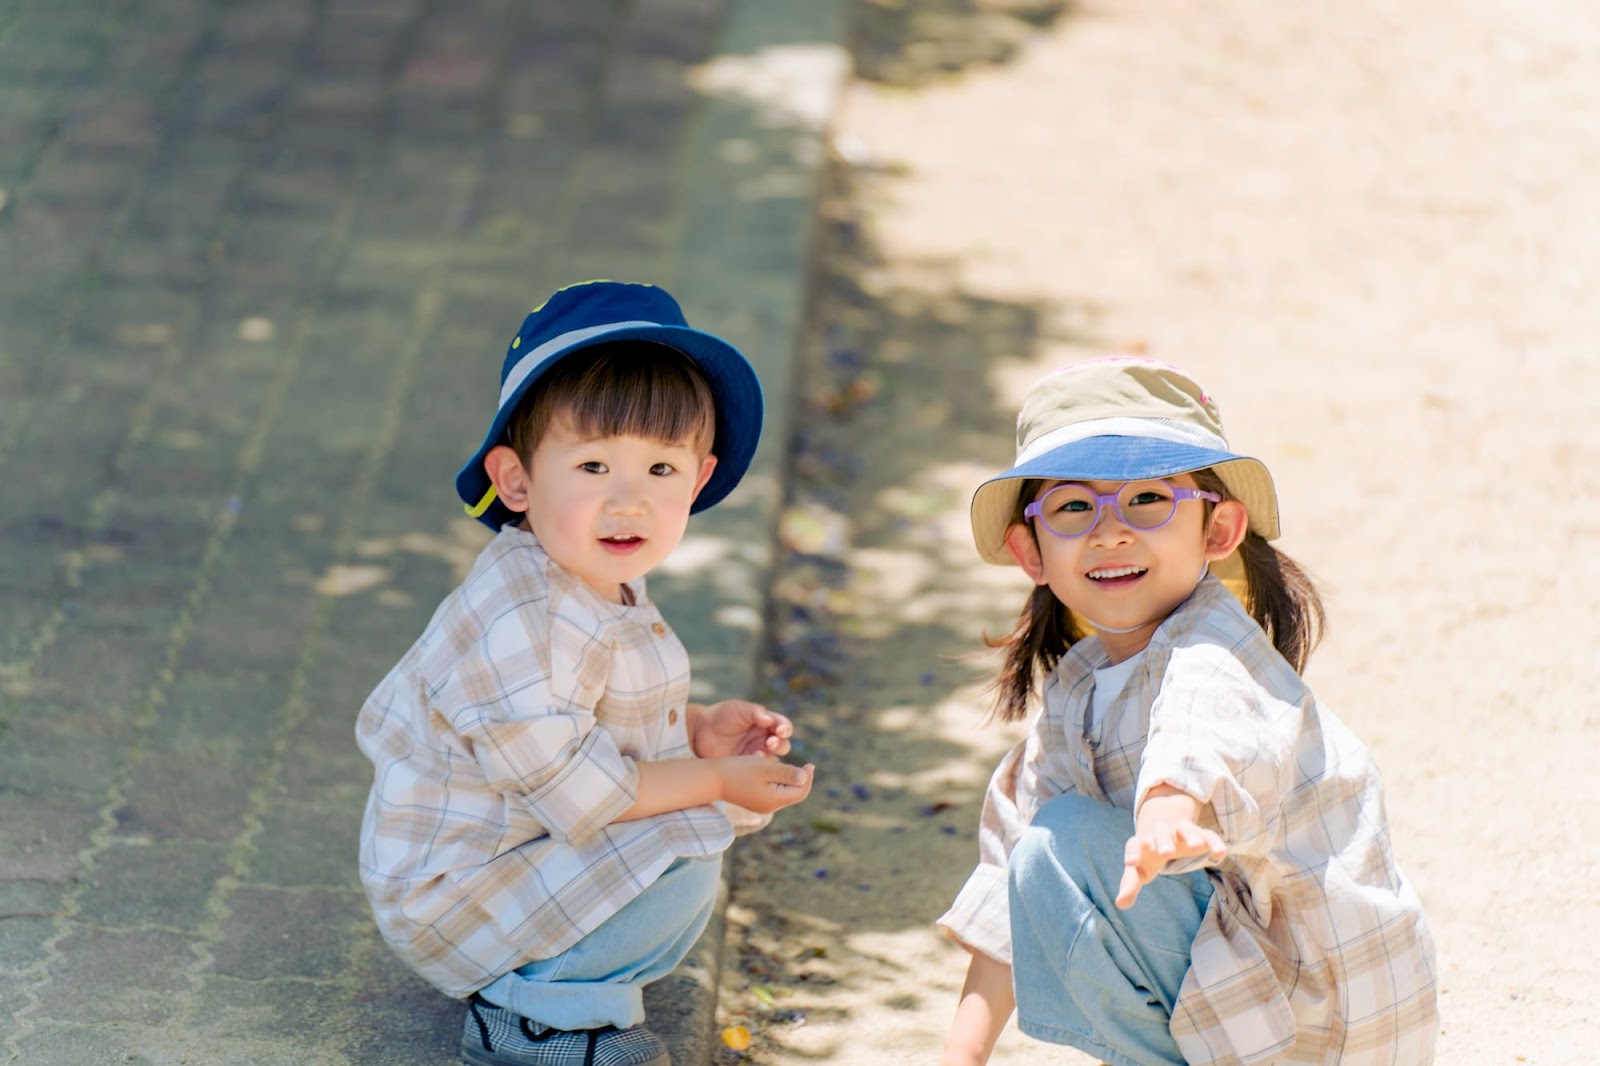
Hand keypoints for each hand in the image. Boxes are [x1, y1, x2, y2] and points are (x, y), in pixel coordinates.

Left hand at [688, 699, 792, 758]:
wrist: (699, 731)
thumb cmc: (721, 715)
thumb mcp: (739, 709)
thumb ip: (755, 713)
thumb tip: (770, 720)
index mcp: (766, 722)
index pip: (783, 726)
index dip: (785, 728)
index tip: (780, 731)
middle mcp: (764, 738)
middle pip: (782, 744)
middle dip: (779, 744)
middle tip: (770, 743)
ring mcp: (756, 753)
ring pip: (773, 759)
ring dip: (771, 757)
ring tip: (759, 753)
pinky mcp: (747, 765)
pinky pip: (759, 769)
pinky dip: (759, 767)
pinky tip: (751, 762)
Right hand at [718, 755, 813, 813]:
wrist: (712, 779)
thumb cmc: (739, 770)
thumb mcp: (765, 767)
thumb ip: (786, 772)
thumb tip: (804, 777)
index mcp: (774, 800)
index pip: (800, 792)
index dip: (808, 778)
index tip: (810, 763)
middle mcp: (769, 807)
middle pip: (794, 794)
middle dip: (801, 780)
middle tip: (805, 765)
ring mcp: (761, 805)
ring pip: (784, 793)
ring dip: (789, 779)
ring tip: (789, 765)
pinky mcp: (754, 801)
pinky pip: (773, 792)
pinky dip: (778, 781)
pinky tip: (774, 770)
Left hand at [1115, 786, 1225, 908]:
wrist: (1164, 823)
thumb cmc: (1149, 852)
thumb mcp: (1140, 869)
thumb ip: (1130, 884)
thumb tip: (1120, 904)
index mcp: (1143, 842)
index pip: (1134, 844)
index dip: (1133, 853)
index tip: (1130, 863)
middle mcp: (1161, 833)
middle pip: (1161, 833)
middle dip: (1163, 841)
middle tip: (1166, 852)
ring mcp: (1181, 831)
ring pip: (1185, 829)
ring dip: (1190, 836)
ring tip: (1197, 846)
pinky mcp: (1200, 833)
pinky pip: (1208, 834)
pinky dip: (1214, 842)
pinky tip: (1221, 853)